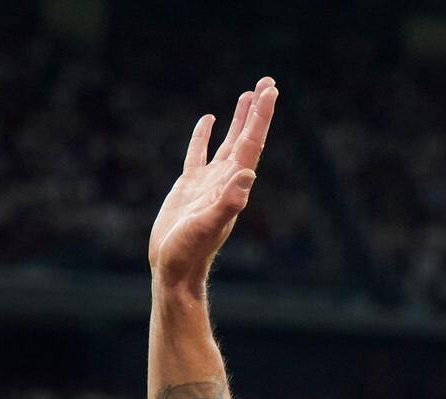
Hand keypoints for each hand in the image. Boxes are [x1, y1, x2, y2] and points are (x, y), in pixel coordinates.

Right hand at [149, 77, 278, 290]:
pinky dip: (204, 134)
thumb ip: (229, 201)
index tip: (271, 90)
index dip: (261, 117)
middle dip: (257, 111)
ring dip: (240, 119)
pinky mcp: (189, 186)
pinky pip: (199, 153)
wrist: (175, 269)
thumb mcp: (209, 224)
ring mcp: (208, 182)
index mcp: (234, 185)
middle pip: (247, 138)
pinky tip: (209, 118)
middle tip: (268, 83)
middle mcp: (226, 181)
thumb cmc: (190, 251)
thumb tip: (248, 174)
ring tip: (248, 94)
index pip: (252, 144)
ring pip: (228, 142)